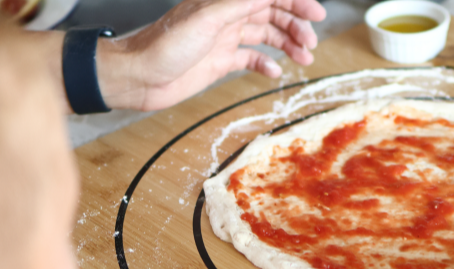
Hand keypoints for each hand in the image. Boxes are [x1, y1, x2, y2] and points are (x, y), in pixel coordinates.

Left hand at [96, 0, 326, 110]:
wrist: (136, 76)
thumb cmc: (162, 46)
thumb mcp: (207, 19)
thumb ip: (241, 3)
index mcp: (223, 2)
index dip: (294, 2)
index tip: (316, 13)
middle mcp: (225, 17)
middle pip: (270, 14)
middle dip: (295, 24)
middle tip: (312, 41)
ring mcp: (223, 39)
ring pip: (264, 35)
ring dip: (286, 44)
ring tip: (304, 57)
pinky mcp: (218, 61)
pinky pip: (249, 58)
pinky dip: (266, 63)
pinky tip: (276, 71)